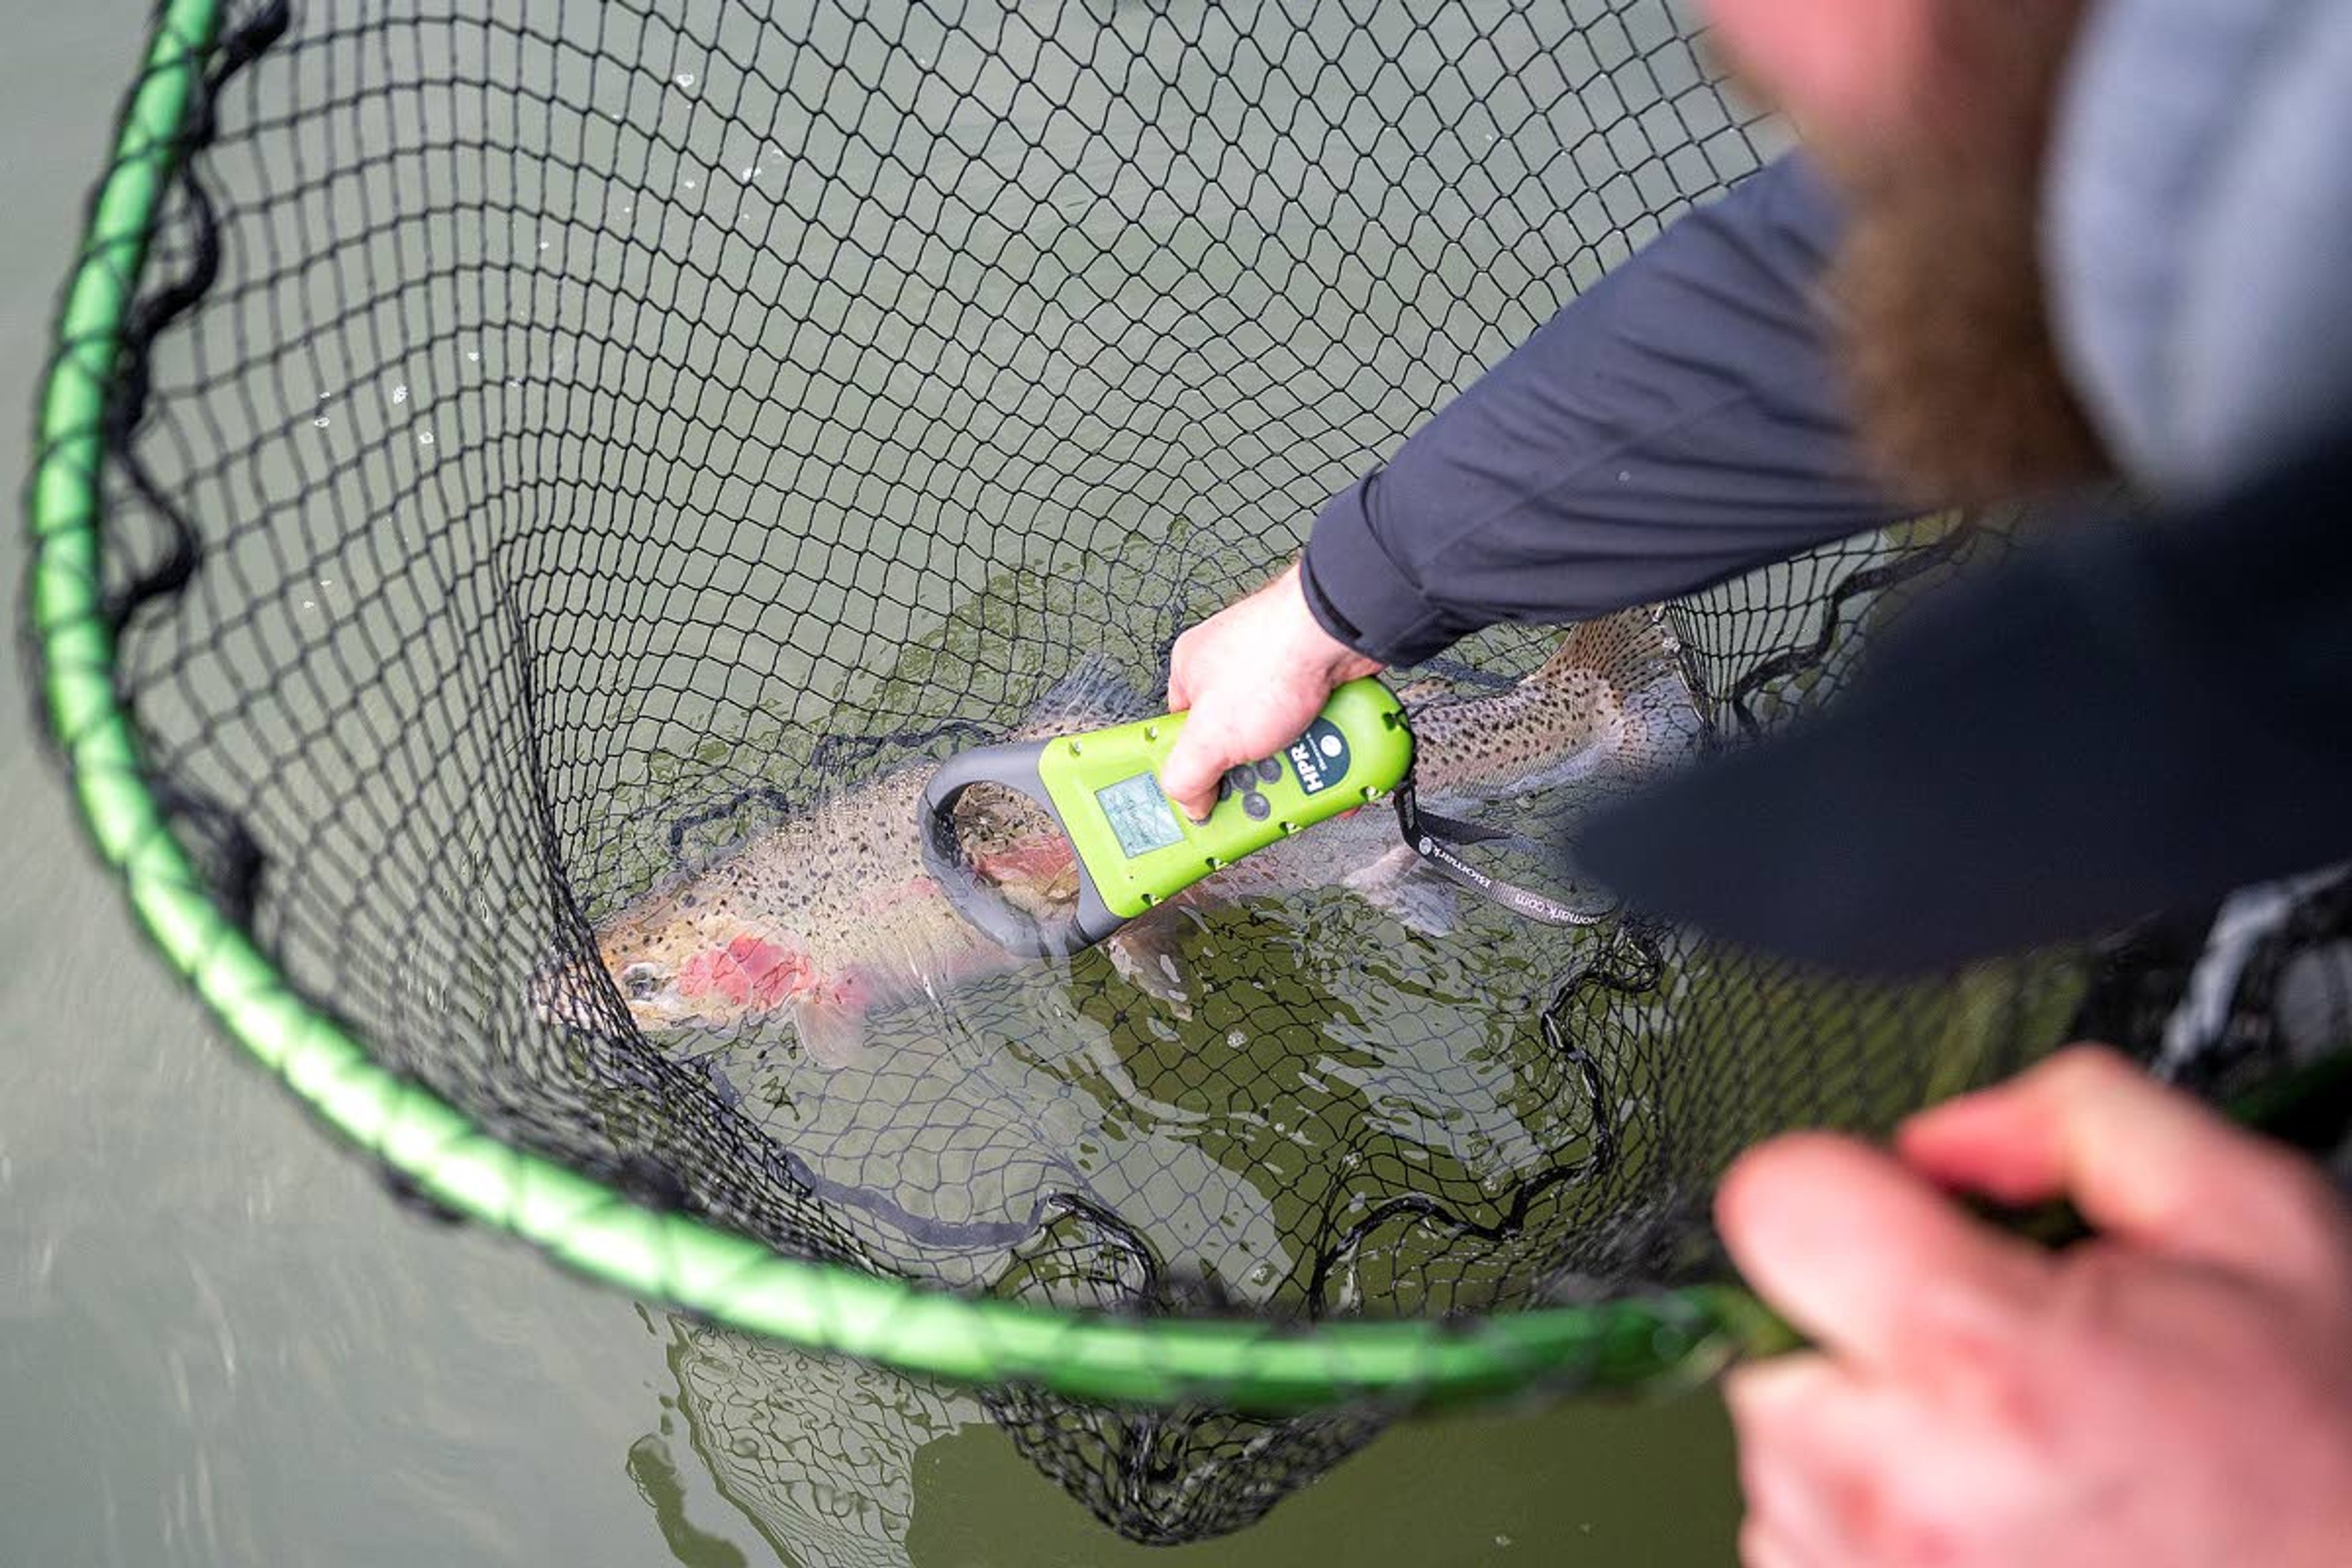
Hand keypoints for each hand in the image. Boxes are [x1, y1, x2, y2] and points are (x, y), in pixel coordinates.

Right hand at [1158, 560, 1382, 820]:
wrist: (1339, 633)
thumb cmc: (1275, 656)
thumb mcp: (1212, 735)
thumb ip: (1188, 774)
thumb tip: (1189, 803)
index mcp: (1193, 674)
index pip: (1183, 739)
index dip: (1197, 774)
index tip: (1211, 804)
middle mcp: (1236, 674)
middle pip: (1238, 748)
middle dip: (1259, 775)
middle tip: (1270, 792)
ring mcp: (1281, 679)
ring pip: (1284, 744)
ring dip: (1301, 766)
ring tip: (1310, 770)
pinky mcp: (1320, 686)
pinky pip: (1320, 732)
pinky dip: (1329, 750)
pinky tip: (1336, 759)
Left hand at [1720, 1044, 2351, 1567]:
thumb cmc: (2325, 1450)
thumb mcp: (2252, 1220)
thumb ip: (2076, 1120)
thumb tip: (1944, 1138)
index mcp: (1981, 1359)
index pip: (1775, 1205)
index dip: (1847, 1187)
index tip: (1915, 1223)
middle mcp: (1899, 1488)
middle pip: (1767, 1336)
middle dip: (1862, 1323)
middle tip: (1998, 1354)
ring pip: (1783, 1448)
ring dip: (1870, 1432)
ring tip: (2017, 1452)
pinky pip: (1806, 1539)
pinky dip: (1877, 1519)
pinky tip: (1997, 1520)